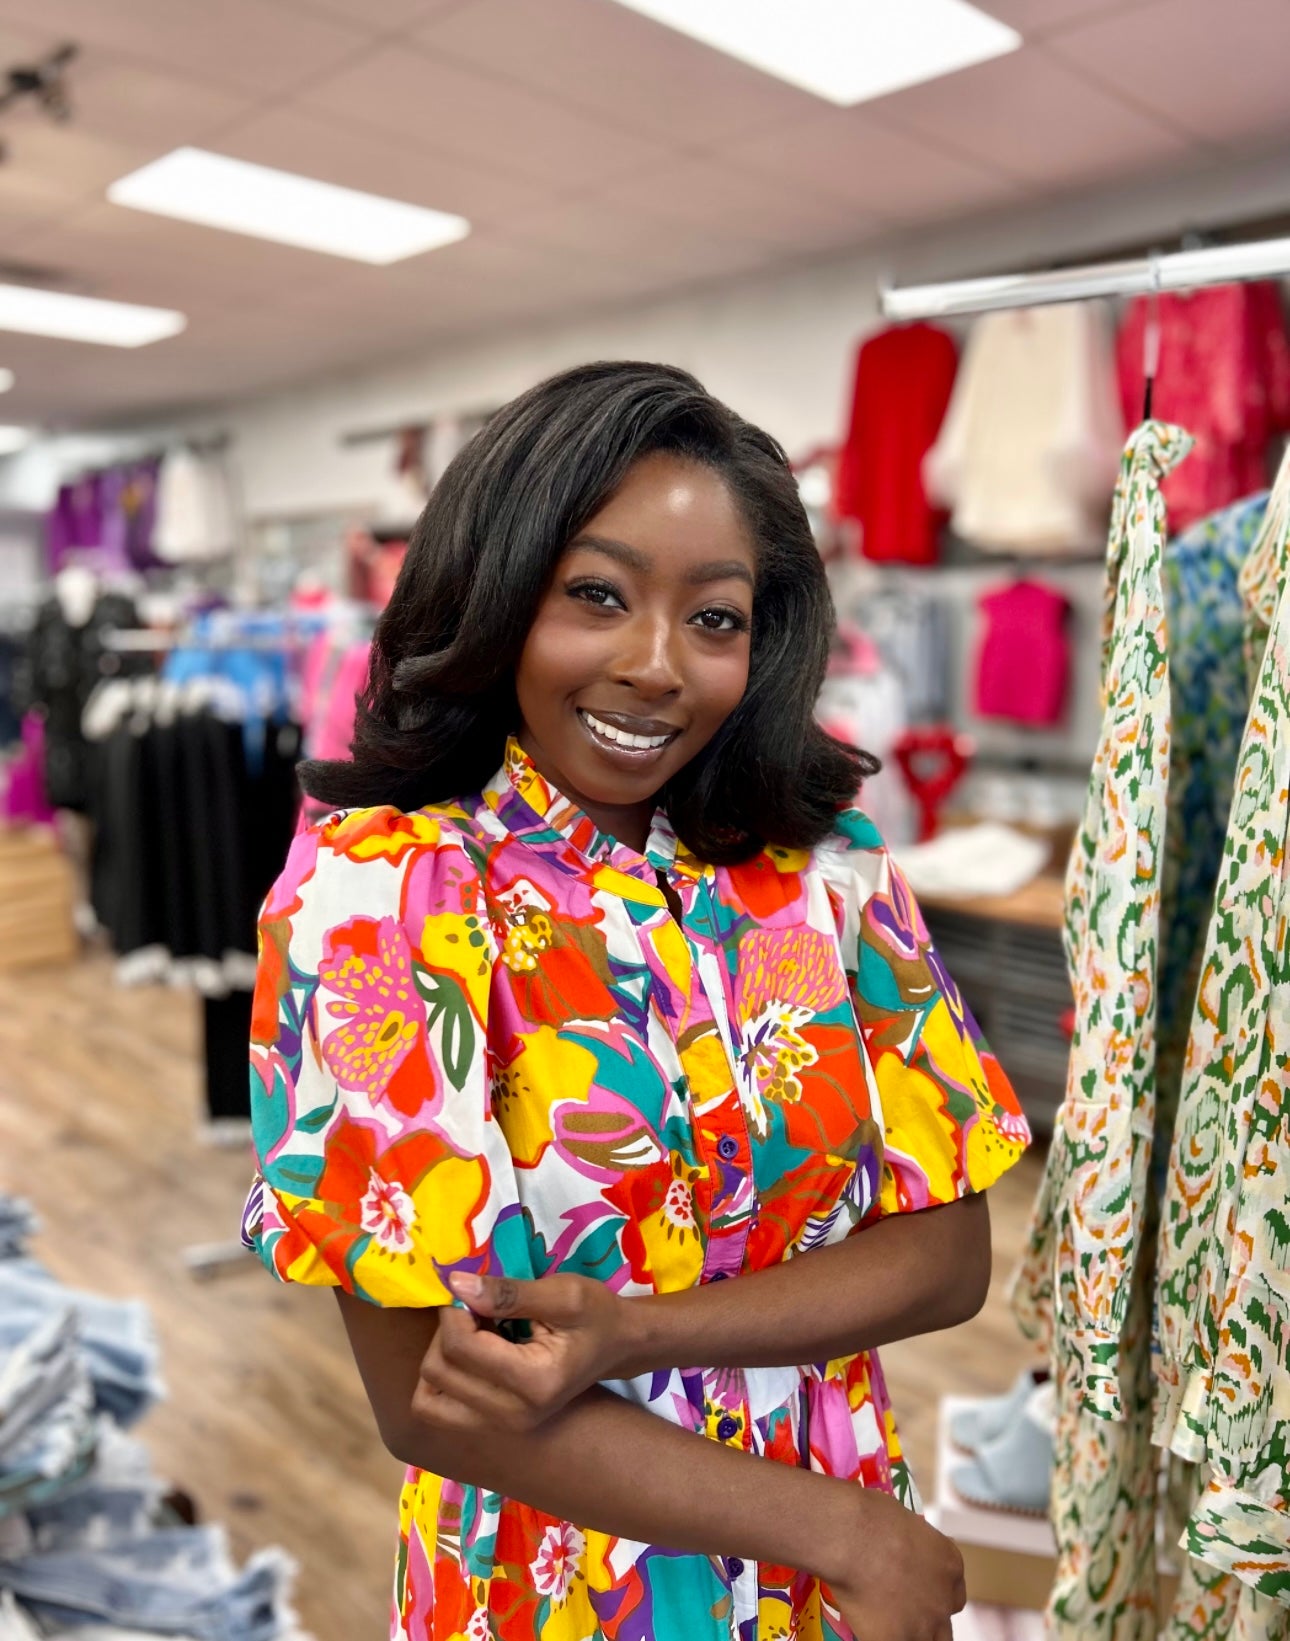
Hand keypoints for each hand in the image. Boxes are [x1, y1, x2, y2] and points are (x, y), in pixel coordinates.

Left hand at [412, 1272, 627, 1435]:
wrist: (617, 1346)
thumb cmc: (595, 1313)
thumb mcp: (561, 1292)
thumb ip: (507, 1292)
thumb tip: (455, 1284)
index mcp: (534, 1383)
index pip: (460, 1347)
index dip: (454, 1310)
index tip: (474, 1290)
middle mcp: (513, 1416)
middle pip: (438, 1372)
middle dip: (446, 1331)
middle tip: (474, 1310)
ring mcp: (502, 1427)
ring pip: (428, 1397)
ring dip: (439, 1357)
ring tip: (471, 1334)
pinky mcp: (493, 1427)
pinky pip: (437, 1409)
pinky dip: (441, 1380)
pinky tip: (469, 1356)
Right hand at [819, 1487, 966, 1640]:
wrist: (853, 1537)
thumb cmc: (873, 1516)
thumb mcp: (907, 1524)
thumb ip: (915, 1548)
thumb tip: (903, 1552)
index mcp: (951, 1566)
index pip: (954, 1597)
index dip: (936, 1596)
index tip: (919, 1593)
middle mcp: (944, 1600)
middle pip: (944, 1628)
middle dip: (927, 1623)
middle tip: (904, 1613)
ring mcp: (923, 1625)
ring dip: (909, 1634)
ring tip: (886, 1621)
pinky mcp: (896, 1640)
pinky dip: (880, 1636)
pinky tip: (868, 1626)